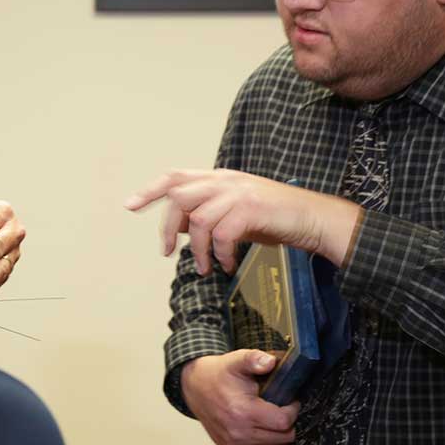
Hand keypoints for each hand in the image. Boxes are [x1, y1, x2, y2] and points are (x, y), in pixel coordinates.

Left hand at [124, 169, 360, 274]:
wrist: (314, 218)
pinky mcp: (252, 209)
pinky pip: (222, 234)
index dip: (150, 190)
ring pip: (198, 219)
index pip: (175, 177)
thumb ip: (207, 215)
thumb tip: (177, 227)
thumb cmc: (275, 218)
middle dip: (167, 227)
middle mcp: (226, 180)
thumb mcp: (235, 214)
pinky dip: (221, 254)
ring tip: (204, 268)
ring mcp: (239, 193)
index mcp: (219, 178)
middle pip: (179, 196)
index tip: (129, 205)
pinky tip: (228, 266)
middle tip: (166, 252)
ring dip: (196, 250)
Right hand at [181, 350, 299, 444]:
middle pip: (284, 438)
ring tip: (273, 418)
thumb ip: (254, 359)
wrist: (195, 387)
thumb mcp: (236, 361)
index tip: (290, 400)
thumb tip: (270, 362)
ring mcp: (235, 444)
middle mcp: (239, 432)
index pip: (284, 422)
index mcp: (243, 411)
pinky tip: (266, 430)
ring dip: (281, 435)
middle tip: (282, 408)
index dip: (293, 410)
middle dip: (289, 423)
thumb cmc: (218, 374)